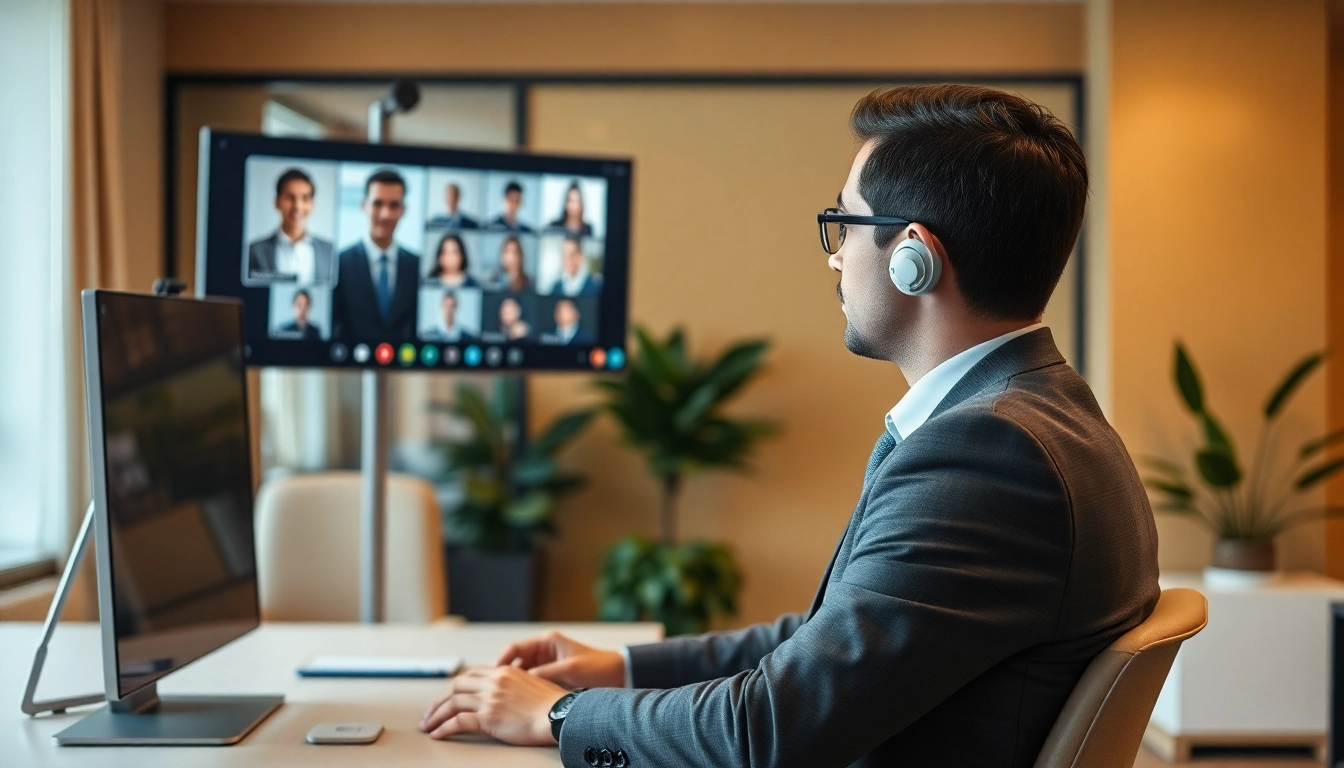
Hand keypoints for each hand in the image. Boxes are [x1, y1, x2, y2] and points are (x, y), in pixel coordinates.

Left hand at [420, 665, 564, 744]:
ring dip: (436, 716)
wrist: (559, 714)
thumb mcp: (532, 684)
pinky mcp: (488, 717)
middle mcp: (494, 682)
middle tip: (431, 713)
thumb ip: (514, 684)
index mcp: (504, 671)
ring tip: (428, 726)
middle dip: (439, 701)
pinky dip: (444, 728)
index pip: (470, 675)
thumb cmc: (552, 704)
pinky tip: (438, 734)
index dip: (454, 687)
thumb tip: (505, 694)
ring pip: (452, 704)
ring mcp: (490, 699)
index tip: (447, 698)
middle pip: (456, 687)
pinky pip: (458, 722)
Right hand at [495, 631, 626, 688]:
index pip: (514, 648)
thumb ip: (546, 673)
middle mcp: (544, 649)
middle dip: (504, 674)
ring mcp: (546, 663)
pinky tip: (519, 700)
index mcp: (547, 641)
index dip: (501, 661)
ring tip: (503, 697)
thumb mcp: (570, 669)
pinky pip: (531, 681)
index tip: (492, 675)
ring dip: (513, 683)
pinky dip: (524, 689)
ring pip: (521, 673)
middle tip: (494, 690)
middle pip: (514, 661)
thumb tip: (522, 681)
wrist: (617, 674)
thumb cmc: (597, 667)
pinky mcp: (551, 675)